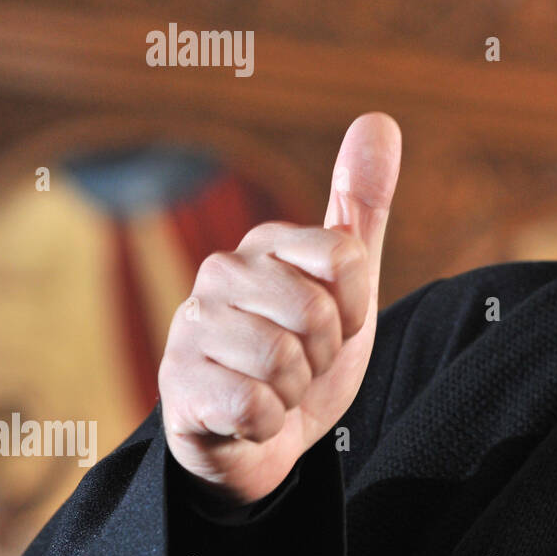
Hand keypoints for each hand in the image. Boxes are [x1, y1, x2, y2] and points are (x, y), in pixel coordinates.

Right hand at [159, 113, 401, 506]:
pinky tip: (251, 416)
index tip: (340, 324)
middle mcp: (222, 272)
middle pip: (318, 314)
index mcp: (268, 243)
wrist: (260, 437)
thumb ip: (364, 207)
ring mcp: (192, 326)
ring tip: (277, 389)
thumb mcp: (349, 283)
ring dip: (296, 391)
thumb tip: (379, 118)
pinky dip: (269, 422)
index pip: (346, 256)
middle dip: (325, 355)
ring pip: (285, 362)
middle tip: (304, 363)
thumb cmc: (304, 351)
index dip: (356, 305)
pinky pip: (256, 406)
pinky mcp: (177, 384)